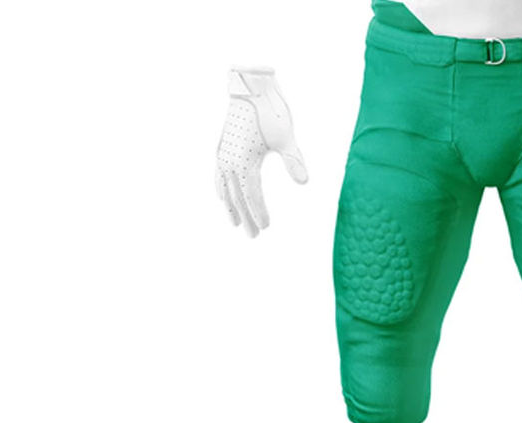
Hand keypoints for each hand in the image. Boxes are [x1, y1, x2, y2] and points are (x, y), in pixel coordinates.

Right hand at [215, 67, 308, 237]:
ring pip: (225, 188)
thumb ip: (294, 161)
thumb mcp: (286, 136)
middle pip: (238, 197)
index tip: (265, 227)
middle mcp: (230, 160)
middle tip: (253, 237)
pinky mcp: (222, 147)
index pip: (251, 195)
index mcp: (245, 161)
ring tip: (236, 223)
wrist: (250, 86)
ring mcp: (223, 154)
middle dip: (246, 217)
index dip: (258, 212)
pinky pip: (218, 174)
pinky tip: (222, 197)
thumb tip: (304, 182)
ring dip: (231, 207)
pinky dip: (220, 188)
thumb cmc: (270, 110)